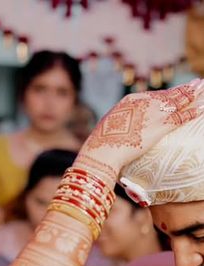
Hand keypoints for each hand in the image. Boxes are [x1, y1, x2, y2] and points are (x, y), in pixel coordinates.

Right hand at [75, 79, 203, 185]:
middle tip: (197, 84)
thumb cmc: (102, 145)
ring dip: (193, 95)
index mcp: (130, 101)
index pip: (153, 95)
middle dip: (184, 89)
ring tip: (202, 89)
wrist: (103, 150)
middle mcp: (144, 102)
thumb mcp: (110, 127)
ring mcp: (154, 113)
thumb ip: (121, 125)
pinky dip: (193, 112)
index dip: (167, 94)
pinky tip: (201, 108)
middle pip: (169, 94)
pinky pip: (181, 117)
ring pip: (178, 101)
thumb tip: (122, 133)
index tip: (175, 91)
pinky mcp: (160, 126)